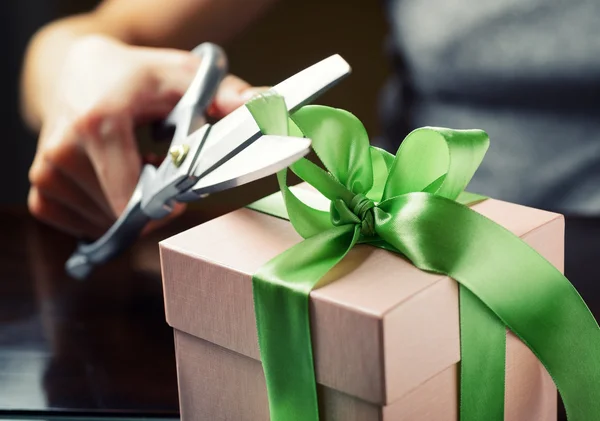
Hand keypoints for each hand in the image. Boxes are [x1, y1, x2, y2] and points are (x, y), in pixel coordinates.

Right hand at [28, 35, 262, 238]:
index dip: (163, 205)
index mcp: (99, 124)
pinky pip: (78, 223)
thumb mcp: (184, 77)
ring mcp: (46, 171)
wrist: (82, 70)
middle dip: (149, 202)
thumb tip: (266, 109)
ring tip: (131, 168)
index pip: (134, 196)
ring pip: (104, 223)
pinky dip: (102, 213)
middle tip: (153, 166)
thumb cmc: (138, 77)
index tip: (176, 195)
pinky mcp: (40, 187)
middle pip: (123, 214)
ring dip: (127, 207)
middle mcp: (63, 149)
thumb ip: (227, 96)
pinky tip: (109, 182)